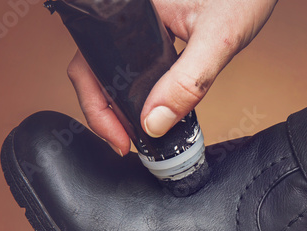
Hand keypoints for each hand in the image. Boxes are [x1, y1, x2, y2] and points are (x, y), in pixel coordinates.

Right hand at [67, 0, 277, 155]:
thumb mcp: (217, 38)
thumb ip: (188, 80)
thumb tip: (156, 122)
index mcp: (125, 8)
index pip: (89, 63)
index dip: (97, 107)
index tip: (119, 139)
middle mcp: (126, 14)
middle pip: (95, 69)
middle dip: (107, 111)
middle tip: (127, 141)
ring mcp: (139, 22)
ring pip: (115, 67)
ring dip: (123, 101)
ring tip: (139, 129)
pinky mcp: (154, 28)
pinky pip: (136, 62)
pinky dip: (141, 88)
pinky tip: (156, 103)